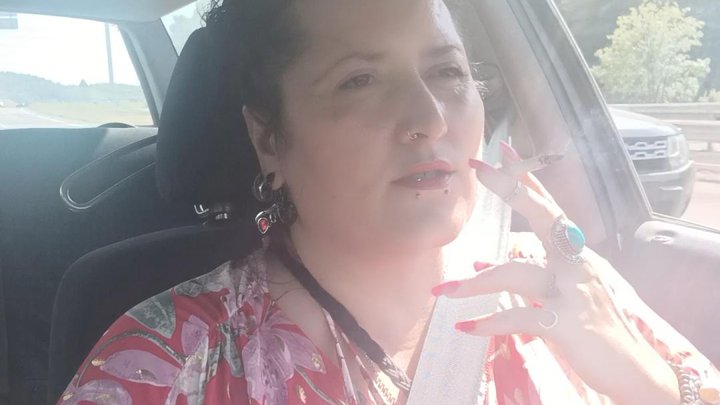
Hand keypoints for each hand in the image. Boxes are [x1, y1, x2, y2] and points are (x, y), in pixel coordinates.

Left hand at [432, 143, 679, 404]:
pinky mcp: (565, 323)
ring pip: (515, 272)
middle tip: (478, 167)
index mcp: (576, 255)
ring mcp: (572, 292)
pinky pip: (516, 318)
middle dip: (511, 190)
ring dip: (473, 284)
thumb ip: (526, 273)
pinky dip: (487, 322)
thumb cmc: (596, 329)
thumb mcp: (563, 294)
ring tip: (441, 291)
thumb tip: (479, 264)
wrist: (633, 367)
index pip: (550, 209)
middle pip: (544, 217)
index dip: (528, 179)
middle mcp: (577, 265)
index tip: (507, 151)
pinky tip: (463, 325)